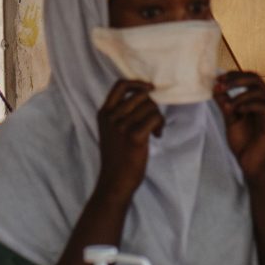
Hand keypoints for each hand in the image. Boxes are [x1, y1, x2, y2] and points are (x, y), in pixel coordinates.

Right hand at [95, 79, 160, 196]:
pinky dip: (160, 125)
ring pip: (150, 106)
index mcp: (104, 113)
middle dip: (152, 105)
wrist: (114, 181)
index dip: (137, 83)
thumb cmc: (117, 156)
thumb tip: (146, 95)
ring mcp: (121, 126)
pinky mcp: (134, 136)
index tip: (149, 88)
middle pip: (141, 95)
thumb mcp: (111, 130)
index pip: (120, 85)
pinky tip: (156, 135)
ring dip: (158, 117)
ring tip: (155, 130)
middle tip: (154, 120)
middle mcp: (111, 117)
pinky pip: (156, 117)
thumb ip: (121, 113)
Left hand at [214, 70, 264, 180]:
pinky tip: (237, 111)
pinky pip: (263, 106)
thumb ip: (225, 103)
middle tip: (221, 85)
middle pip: (256, 79)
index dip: (234, 75)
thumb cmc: (243, 143)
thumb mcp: (230, 119)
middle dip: (236, 80)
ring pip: (259, 90)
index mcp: (261, 99)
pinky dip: (248, 105)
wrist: (251, 165)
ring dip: (239, 95)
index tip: (218, 79)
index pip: (250, 78)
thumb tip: (216, 87)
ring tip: (228, 105)